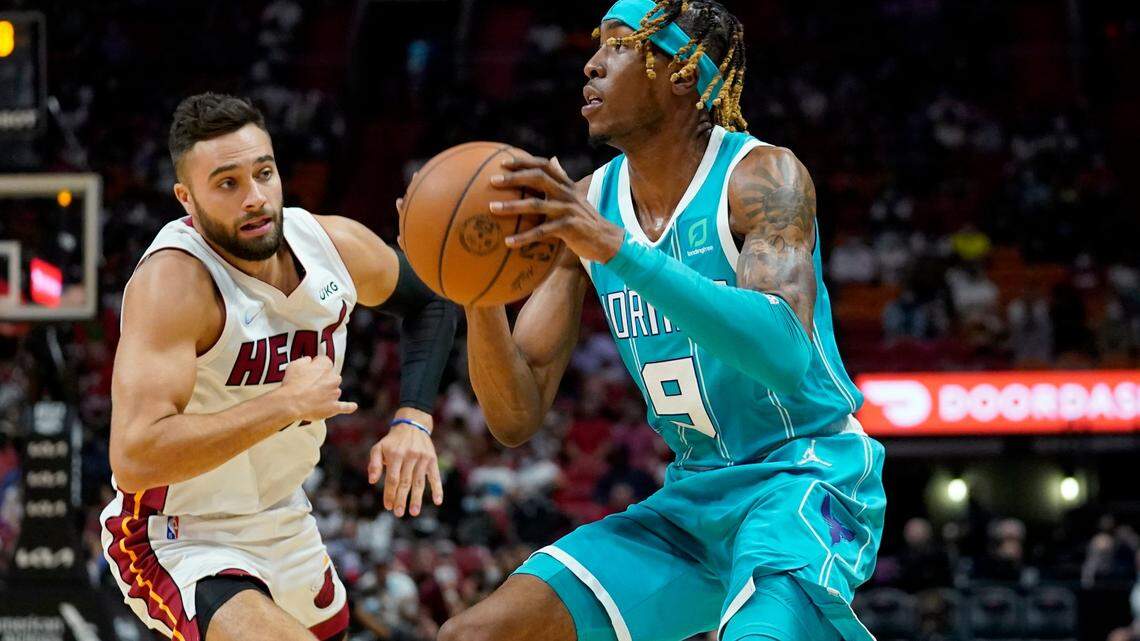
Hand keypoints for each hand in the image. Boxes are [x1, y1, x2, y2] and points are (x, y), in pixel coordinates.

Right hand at [278, 356, 357, 421]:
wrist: (292, 403)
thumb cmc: (292, 383)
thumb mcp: (295, 365)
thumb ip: (305, 360)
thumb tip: (310, 361)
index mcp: (325, 366)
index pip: (325, 362)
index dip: (316, 366)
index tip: (310, 371)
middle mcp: (333, 378)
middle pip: (332, 376)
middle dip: (324, 380)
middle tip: (311, 387)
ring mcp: (334, 393)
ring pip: (335, 391)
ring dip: (328, 393)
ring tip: (314, 399)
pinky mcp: (334, 406)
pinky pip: (345, 406)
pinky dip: (349, 407)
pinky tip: (353, 406)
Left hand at [368, 408, 442, 516]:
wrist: (412, 425)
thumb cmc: (393, 441)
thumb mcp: (379, 448)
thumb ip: (374, 464)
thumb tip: (372, 481)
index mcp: (396, 455)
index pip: (392, 479)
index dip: (390, 493)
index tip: (388, 507)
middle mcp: (410, 456)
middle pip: (405, 482)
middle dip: (402, 499)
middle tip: (398, 513)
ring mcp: (422, 458)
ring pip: (419, 482)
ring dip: (417, 498)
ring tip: (414, 512)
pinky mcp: (432, 459)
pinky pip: (435, 476)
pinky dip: (437, 489)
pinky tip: (437, 501)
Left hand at [488, 155, 624, 263]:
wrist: (606, 241)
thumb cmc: (585, 220)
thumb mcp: (574, 198)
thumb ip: (561, 180)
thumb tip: (553, 158)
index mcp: (567, 185)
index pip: (545, 165)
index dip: (524, 161)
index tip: (503, 162)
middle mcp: (567, 193)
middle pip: (538, 178)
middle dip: (514, 178)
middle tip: (492, 181)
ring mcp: (568, 209)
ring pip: (536, 204)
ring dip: (512, 206)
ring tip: (492, 208)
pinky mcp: (569, 227)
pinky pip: (542, 231)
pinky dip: (524, 237)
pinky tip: (508, 243)